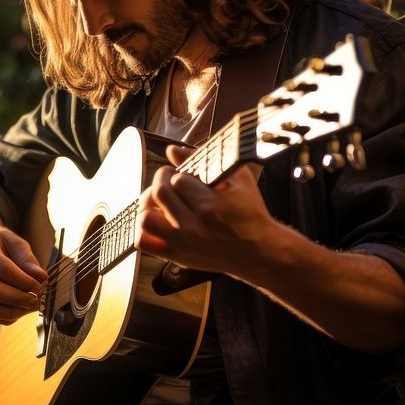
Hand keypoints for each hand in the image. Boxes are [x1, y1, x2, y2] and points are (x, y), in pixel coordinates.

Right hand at [0, 206, 46, 324]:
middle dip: (17, 298)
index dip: (23, 281)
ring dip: (12, 311)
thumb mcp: (15, 242)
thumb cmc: (0, 243)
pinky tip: (21, 309)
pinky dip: (6, 316)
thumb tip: (41, 277)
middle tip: (37, 299)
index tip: (40, 285)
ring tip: (31, 305)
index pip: (2, 269)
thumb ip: (27, 259)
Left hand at [136, 145, 275, 276]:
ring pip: (146, 218)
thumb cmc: (251, 214)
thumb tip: (172, 149)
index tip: (185, 176)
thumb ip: (205, 161)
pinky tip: (157, 221)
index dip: (178, 173)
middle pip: (159, 193)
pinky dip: (143, 230)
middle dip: (161, 180)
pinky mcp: (176, 255)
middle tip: (169, 180)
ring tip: (159, 201)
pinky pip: (144, 242)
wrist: (260, 251)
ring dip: (148, 205)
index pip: (177, 179)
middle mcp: (193, 225)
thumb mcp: (238, 180)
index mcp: (210, 205)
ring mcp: (182, 242)